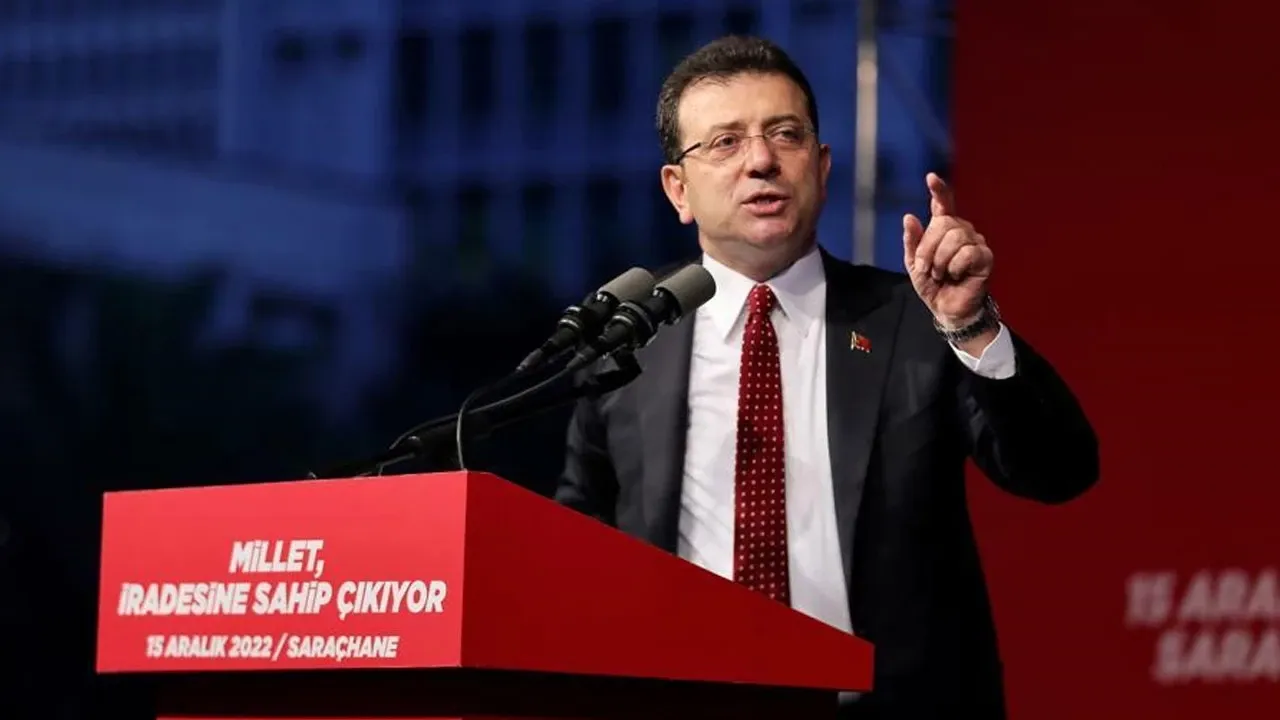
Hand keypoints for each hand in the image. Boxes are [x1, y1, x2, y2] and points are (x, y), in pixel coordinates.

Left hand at [902, 173, 993, 328]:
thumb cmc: (933, 285)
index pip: (943, 204)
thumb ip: (912, 241)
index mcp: (944, 230)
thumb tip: (909, 216)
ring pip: (954, 237)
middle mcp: (962, 231)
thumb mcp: (914, 264)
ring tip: (941, 274)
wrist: (945, 309)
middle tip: (927, 268)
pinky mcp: (985, 257)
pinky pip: (967, 253)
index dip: (939, 190)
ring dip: (940, 260)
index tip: (931, 177)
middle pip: (943, 223)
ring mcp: (975, 242)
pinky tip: (956, 276)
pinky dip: (955, 267)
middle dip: (928, 248)